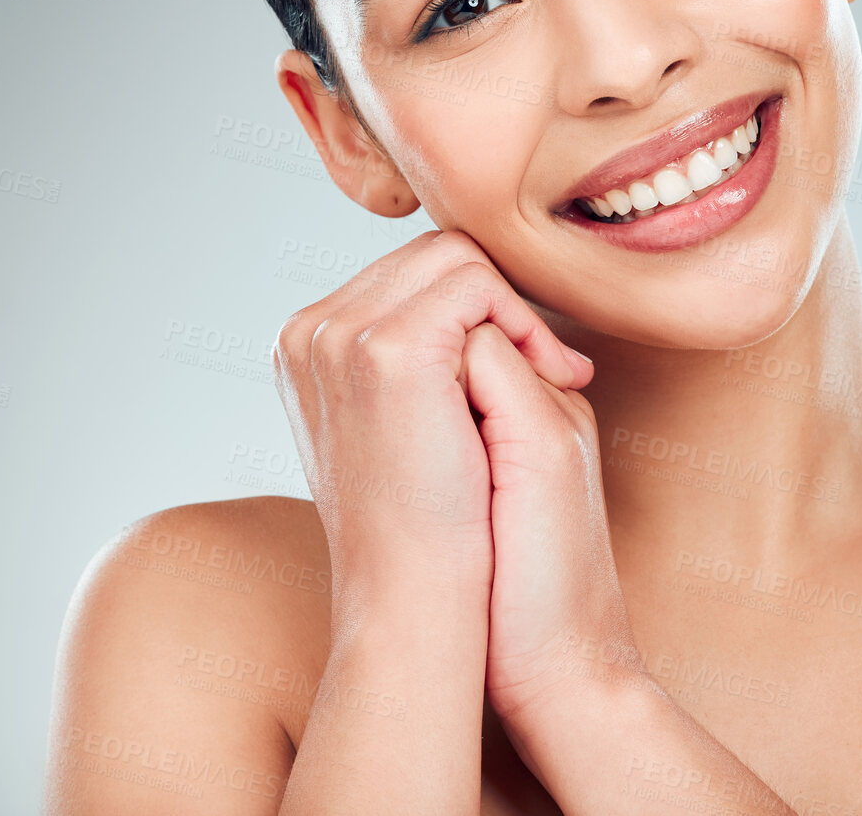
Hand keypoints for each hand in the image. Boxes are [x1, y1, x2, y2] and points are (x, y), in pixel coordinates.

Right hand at [271, 228, 594, 608]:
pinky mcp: (384, 351)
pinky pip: (472, 281)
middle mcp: (311, 334)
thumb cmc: (435, 527)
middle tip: (550, 369)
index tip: (530, 367)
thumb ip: (423, 347)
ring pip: (453, 258)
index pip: (410, 272)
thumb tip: (465, 292)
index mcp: (312, 349)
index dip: (481, 306)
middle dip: (498, 300)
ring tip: (549, 377)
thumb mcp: (418, 420)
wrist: (430, 607)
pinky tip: (544, 378)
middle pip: (431, 254)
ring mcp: (339, 337)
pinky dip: (519, 320)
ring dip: (513, 311)